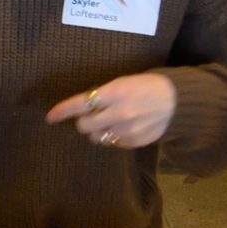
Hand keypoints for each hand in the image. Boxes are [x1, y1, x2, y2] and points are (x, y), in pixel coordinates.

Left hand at [47, 72, 176, 148]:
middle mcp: (119, 113)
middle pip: (85, 126)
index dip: (63, 111)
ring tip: (111, 122)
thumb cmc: (146, 87)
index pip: (81, 103)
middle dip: (84, 122)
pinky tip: (126, 127)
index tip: (50, 117)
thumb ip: (103, 96)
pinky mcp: (134, 142)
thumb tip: (83, 110)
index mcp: (114, 92)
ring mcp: (127, 130)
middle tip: (93, 116)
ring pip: (97, 138)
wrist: (176, 101)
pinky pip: (113, 144)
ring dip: (98, 131)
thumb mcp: (123, 83)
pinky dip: (114, 137)